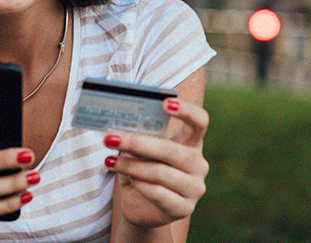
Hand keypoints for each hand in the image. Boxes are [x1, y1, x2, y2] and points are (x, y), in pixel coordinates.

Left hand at [104, 98, 208, 228]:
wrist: (142, 208)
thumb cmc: (141, 171)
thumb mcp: (140, 151)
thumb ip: (137, 138)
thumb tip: (116, 128)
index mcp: (191, 143)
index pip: (200, 121)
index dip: (186, 111)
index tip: (164, 103)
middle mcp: (198, 164)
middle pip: (171, 150)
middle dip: (138, 144)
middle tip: (111, 139)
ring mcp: (195, 188)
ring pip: (161, 172)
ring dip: (131, 166)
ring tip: (110, 161)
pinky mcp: (185, 209)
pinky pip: (159, 194)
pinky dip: (139, 184)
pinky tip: (127, 180)